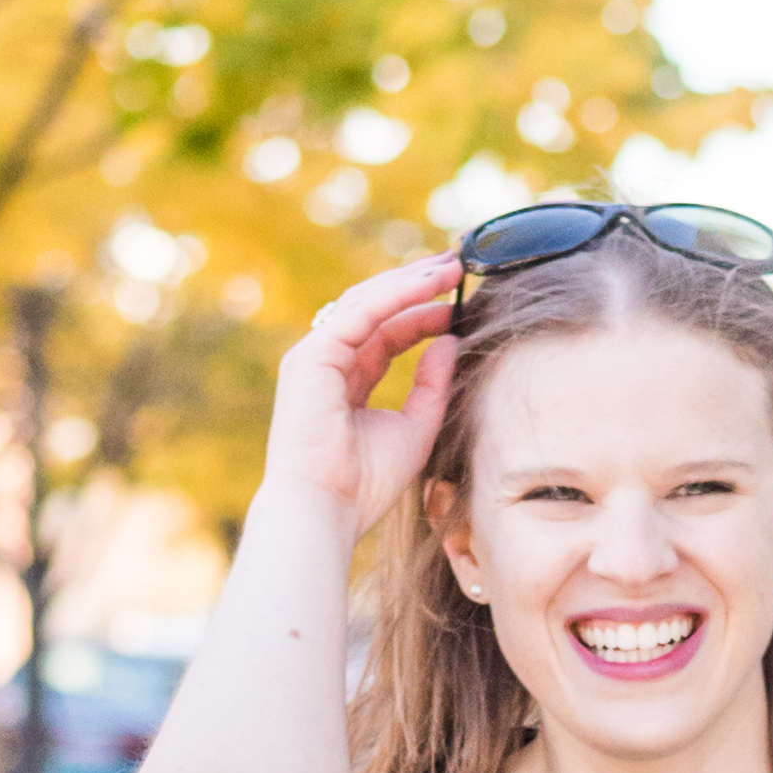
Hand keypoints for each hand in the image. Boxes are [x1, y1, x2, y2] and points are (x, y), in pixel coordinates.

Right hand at [262, 252, 462, 536]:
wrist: (325, 509)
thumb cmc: (364, 484)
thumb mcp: (415, 428)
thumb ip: (433, 384)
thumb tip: (451, 340)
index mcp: (347, 380)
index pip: (387, 333)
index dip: (423, 313)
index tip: (460, 301)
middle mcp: (327, 361)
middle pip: (376, 308)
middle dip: (417, 284)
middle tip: (458, 263)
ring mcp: (315, 356)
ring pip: (367, 302)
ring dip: (411, 281)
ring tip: (452, 265)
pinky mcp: (312, 355)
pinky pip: (361, 312)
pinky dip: (396, 294)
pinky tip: (430, 283)